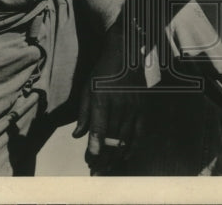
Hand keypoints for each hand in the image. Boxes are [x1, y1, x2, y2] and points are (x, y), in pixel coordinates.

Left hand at [72, 18, 145, 174]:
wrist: (126, 50)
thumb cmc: (103, 70)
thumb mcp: (88, 87)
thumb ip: (83, 112)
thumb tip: (78, 135)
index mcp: (102, 98)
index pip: (99, 129)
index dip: (95, 147)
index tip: (91, 161)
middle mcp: (119, 103)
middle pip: (113, 137)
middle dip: (104, 156)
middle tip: (97, 171)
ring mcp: (133, 105)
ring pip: (126, 136)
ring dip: (117, 154)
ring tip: (109, 167)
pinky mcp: (143, 106)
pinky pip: (140, 130)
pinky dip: (134, 145)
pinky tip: (127, 156)